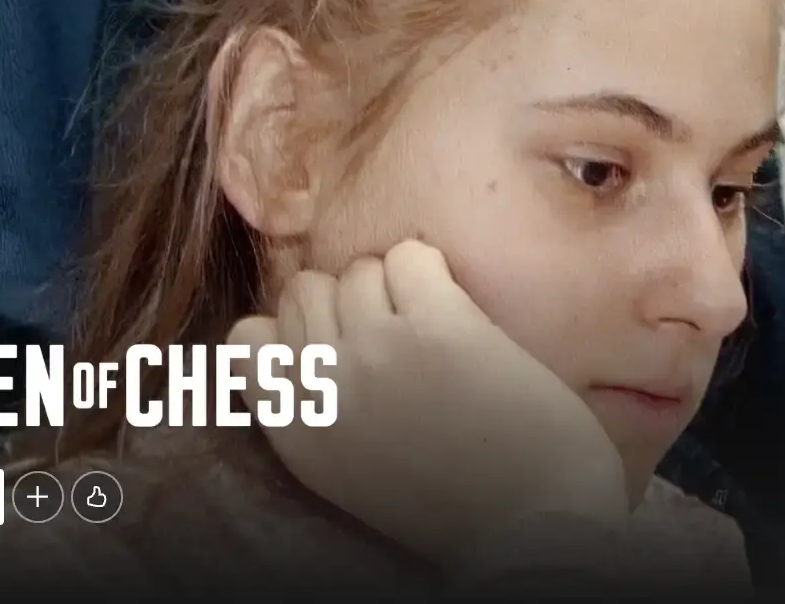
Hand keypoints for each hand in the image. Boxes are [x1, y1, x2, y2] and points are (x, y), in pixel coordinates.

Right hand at [227, 240, 627, 563]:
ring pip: (358, 269)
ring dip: (395, 287)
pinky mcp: (437, 327)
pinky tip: (457, 312)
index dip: (290, 328)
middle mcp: (325, 387)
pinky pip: (411, 256)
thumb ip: (313, 409)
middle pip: (304, 290)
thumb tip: (299, 346)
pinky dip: (433, 271)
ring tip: (433, 328)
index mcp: (298, 433)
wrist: (537, 528)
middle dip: (346, 301)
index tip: (333, 342)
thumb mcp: (346, 470)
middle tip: (394, 331)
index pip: (247, 341)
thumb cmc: (451, 503)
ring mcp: (377, 350)